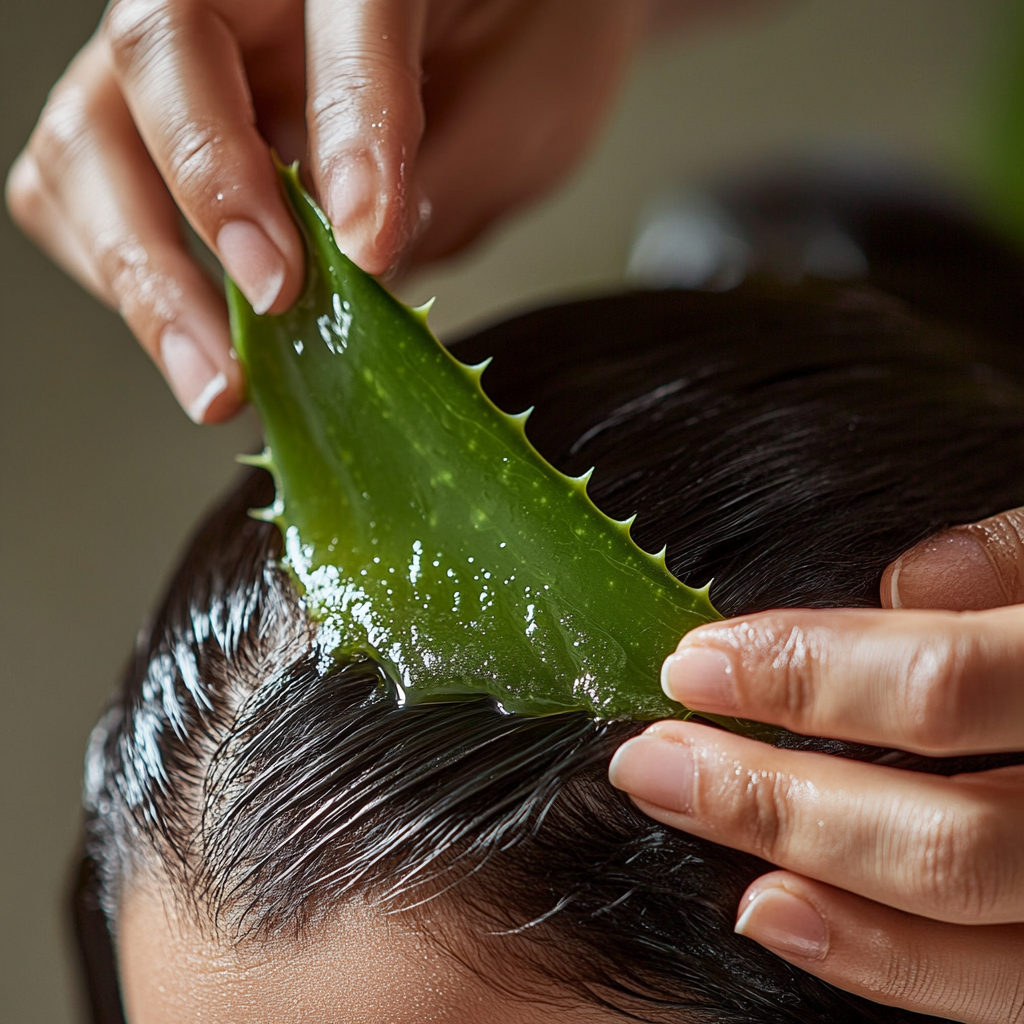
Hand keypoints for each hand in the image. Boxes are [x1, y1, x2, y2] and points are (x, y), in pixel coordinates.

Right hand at [6, 0, 682, 423]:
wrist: (497, 29)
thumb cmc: (517, 49)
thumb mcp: (521, 104)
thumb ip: (442, 166)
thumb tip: (362, 252)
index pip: (345, 16)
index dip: (350, 130)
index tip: (370, 244)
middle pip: (161, 55)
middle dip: (208, 197)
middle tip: (272, 302)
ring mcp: (186, 52)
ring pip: (89, 135)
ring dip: (142, 271)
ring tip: (218, 377)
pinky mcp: (151, 120)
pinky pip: (82, 187)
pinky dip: (122, 272)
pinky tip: (197, 338)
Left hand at [610, 507, 1023, 1023]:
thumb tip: (909, 577)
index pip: (950, 687)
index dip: (808, 675)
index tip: (693, 662)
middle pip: (949, 837)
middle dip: (774, 798)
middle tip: (651, 759)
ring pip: (980, 937)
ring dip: (814, 894)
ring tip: (700, 838)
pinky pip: (1002, 992)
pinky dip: (887, 965)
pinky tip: (782, 915)